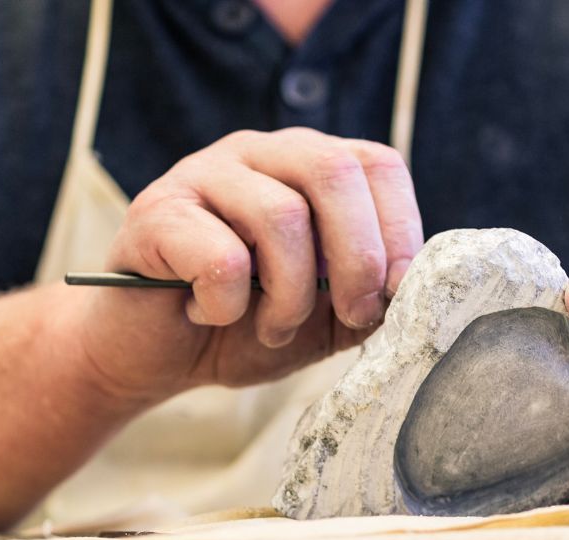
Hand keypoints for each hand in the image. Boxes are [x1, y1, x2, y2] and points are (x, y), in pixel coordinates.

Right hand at [62, 128, 424, 403]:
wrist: (152, 357)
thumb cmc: (241, 328)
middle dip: (358, 257)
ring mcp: (202, 174)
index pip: (375, 164)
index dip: (400, 230)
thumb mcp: (323, 319)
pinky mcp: (155, 212)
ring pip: (280, 216)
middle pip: (332, 171)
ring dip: (290, 296)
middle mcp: (258, 153)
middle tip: (352, 315)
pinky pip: (219, 257)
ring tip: (272, 328)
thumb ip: (369, 298)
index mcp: (306, 165)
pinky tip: (210, 315)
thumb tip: (416, 292)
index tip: (397, 294)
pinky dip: (228, 305)